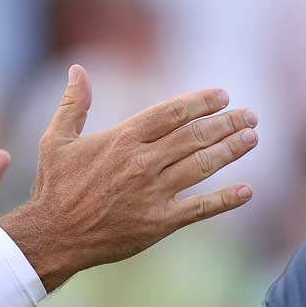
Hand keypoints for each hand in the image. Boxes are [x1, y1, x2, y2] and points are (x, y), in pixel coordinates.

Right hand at [0, 65, 258, 290]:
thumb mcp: (57, 140)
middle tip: (250, 114)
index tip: (223, 96)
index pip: (172, 112)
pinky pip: (199, 209)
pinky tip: (247, 191)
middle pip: (194, 136)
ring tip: (253, 138)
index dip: (201, 102)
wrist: (52, 237)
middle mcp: (142, 163)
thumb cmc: (55, 187)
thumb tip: (77, 70)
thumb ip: (73, 104)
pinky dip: (225, 200)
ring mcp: (153, 193)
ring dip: (231, 150)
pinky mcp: (158, 223)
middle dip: (226, 122)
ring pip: (202, 166)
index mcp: (123, 139)